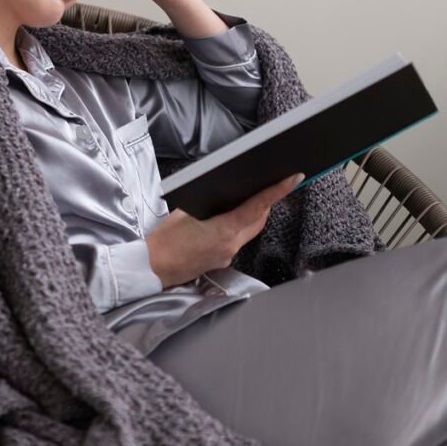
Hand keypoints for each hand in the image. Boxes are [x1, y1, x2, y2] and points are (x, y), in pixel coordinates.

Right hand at [146, 173, 304, 287]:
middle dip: (266, 202)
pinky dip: (237, 228)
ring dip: (252, 215)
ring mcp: (227, 255)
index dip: (278, 191)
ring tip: (248, 200)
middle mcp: (231, 244)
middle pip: (259, 219)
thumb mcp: (185, 212)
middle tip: (271, 185)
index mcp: (224, 229)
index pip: (258, 206)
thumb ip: (210, 204)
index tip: (293, 179)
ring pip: (249, 231)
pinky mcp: (221, 261)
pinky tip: (226, 221)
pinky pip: (237, 241)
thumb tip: (225, 196)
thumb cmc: (164, 240)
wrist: (153, 267)